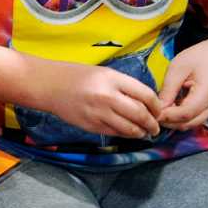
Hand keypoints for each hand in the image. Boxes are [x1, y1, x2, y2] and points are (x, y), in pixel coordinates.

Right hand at [31, 60, 162, 137]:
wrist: (48, 84)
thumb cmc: (77, 76)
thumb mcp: (103, 73)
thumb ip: (124, 87)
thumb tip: (147, 104)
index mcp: (112, 78)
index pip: (146, 95)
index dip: (157, 106)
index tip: (158, 110)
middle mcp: (107, 96)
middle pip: (141, 114)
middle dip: (152, 124)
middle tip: (155, 127)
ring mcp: (98, 113)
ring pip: (130, 129)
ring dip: (141, 132)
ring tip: (143, 132)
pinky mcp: (91, 126)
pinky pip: (116, 133)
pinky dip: (125, 134)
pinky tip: (126, 131)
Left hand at [157, 40, 207, 130]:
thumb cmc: (199, 58)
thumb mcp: (178, 68)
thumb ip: (168, 90)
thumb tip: (157, 108)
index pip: (186, 112)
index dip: (167, 116)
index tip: (151, 112)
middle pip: (188, 122)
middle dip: (168, 121)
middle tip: (151, 112)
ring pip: (190, 124)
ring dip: (173, 121)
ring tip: (159, 109)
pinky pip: (193, 120)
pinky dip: (179, 118)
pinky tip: (169, 107)